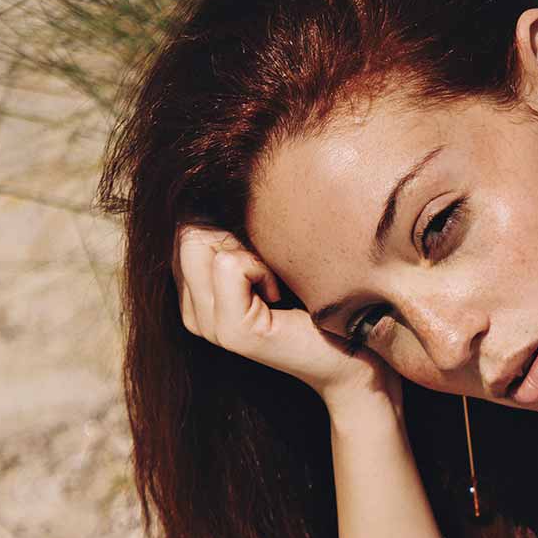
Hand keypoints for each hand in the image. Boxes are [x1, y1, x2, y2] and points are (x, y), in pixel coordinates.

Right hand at [172, 223, 404, 414]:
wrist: (356, 356)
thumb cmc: (319, 300)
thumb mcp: (269, 255)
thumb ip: (232, 228)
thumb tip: (209, 181)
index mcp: (197, 295)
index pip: (182, 227)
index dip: (225, 226)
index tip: (263, 258)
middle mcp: (194, 314)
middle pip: (186, 231)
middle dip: (232, 235)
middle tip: (271, 270)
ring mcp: (210, 327)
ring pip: (199, 242)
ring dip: (247, 251)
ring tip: (276, 284)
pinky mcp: (233, 332)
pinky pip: (228, 265)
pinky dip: (260, 268)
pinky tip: (280, 295)